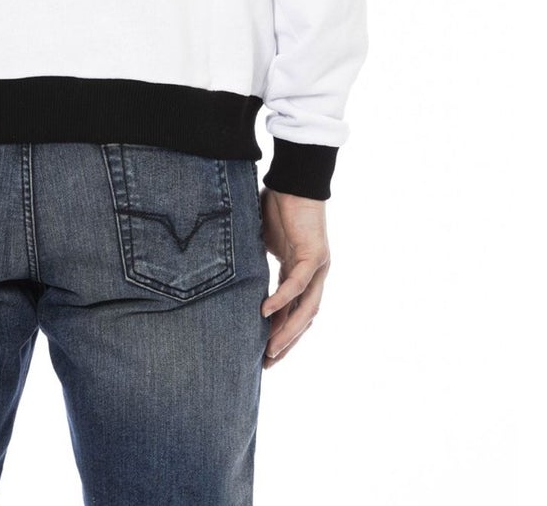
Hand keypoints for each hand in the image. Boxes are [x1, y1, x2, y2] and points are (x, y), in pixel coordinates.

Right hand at [259, 190, 330, 367]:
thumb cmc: (278, 205)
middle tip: (267, 365)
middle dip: (286, 343)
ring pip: (305, 309)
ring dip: (288, 331)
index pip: (292, 312)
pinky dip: (282, 299)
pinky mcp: (315, 255)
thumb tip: (229, 276)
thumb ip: (253, 262)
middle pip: (303, 319)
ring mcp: (317, 268)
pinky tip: (266, 312)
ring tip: (270, 350)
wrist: (295, 180)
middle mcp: (313, 276)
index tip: (264, 355)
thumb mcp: (262, 241)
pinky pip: (297, 283)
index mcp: (299, 273)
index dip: (280, 334)